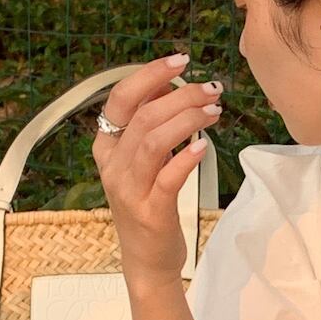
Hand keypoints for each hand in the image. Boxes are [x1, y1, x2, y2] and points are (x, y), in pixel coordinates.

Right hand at [95, 52, 223, 286]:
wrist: (147, 259)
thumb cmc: (149, 204)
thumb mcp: (143, 161)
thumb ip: (149, 125)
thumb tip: (168, 84)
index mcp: (106, 147)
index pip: (121, 98)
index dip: (150, 74)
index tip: (181, 60)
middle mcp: (112, 165)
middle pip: (144, 115)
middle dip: (182, 95)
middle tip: (212, 89)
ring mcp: (128, 189)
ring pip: (154, 141)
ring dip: (188, 119)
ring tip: (214, 111)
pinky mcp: (150, 211)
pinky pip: (168, 177)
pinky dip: (186, 157)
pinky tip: (204, 145)